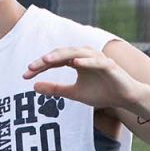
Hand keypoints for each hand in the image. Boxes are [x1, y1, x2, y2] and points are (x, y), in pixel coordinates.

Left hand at [22, 45, 149, 112]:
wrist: (124, 98)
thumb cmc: (101, 93)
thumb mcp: (74, 94)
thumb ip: (55, 90)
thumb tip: (33, 87)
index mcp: (75, 61)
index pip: (53, 61)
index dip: (39, 67)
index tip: (25, 75)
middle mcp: (84, 56)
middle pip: (61, 54)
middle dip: (45, 60)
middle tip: (31, 67)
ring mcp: (97, 59)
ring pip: (76, 53)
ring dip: (61, 55)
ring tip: (47, 60)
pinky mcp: (109, 65)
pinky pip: (95, 61)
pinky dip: (85, 61)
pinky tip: (74, 62)